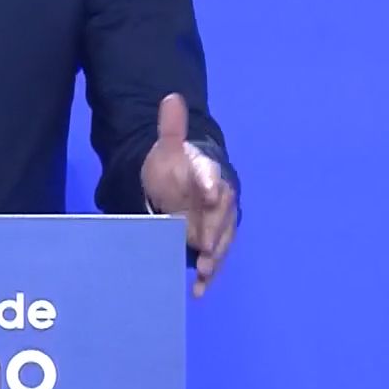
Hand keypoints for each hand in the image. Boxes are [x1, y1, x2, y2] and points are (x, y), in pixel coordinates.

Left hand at [141, 92, 236, 296]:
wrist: (187, 184)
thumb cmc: (178, 166)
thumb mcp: (169, 147)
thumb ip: (171, 127)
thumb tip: (171, 97)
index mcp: (207, 173)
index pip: (211, 176)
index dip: (210, 183)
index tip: (210, 192)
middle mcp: (217, 200)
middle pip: (218, 216)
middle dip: (213, 230)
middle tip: (204, 244)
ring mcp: (216, 224)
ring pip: (219, 241)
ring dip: (214, 258)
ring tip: (204, 272)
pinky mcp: (211, 243)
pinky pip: (213, 259)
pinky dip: (208, 275)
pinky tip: (199, 291)